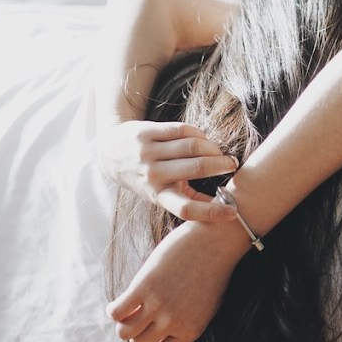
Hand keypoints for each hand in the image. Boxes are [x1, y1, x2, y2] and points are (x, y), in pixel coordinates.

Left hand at [99, 121, 238, 221]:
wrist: (108, 153)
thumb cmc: (143, 177)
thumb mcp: (159, 194)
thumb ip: (188, 199)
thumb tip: (223, 210)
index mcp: (157, 195)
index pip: (185, 208)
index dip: (211, 211)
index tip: (232, 211)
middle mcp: (152, 175)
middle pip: (197, 168)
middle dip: (221, 165)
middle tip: (232, 164)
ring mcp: (148, 152)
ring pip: (192, 146)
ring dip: (212, 148)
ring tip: (218, 152)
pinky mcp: (147, 132)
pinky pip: (182, 130)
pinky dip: (199, 134)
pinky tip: (203, 139)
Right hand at [107, 221, 245, 341]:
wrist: (216, 241)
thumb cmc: (211, 271)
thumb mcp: (205, 306)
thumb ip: (184, 324)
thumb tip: (157, 338)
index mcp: (191, 331)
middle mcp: (174, 322)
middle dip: (135, 332)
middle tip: (137, 316)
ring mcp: (159, 304)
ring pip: (125, 331)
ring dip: (123, 323)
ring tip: (129, 309)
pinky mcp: (145, 286)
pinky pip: (116, 312)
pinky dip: (114, 309)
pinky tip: (121, 300)